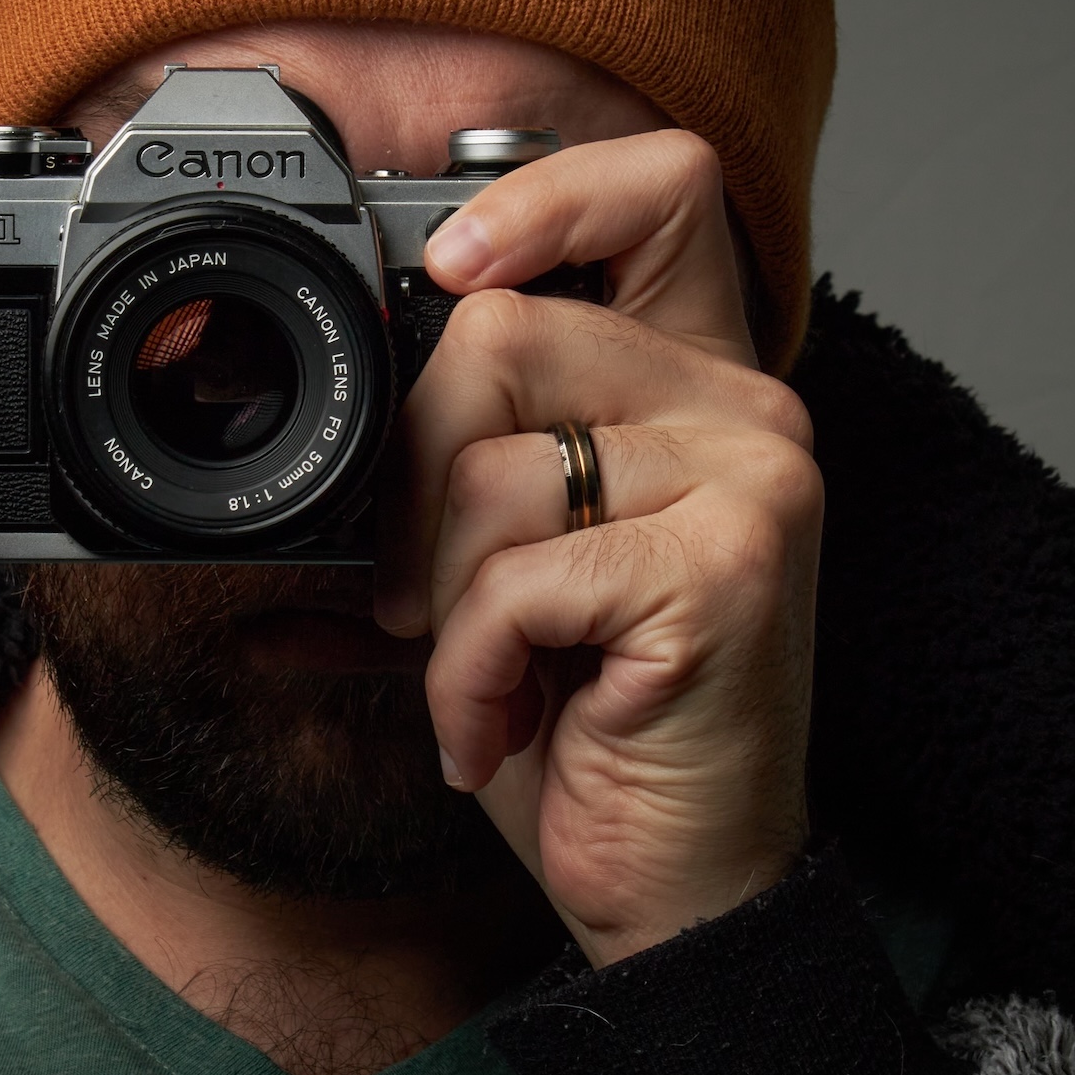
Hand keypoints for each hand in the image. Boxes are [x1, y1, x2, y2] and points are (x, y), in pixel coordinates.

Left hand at [380, 132, 819, 967]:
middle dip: (416, 478)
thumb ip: (455, 466)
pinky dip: (467, 673)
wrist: (682, 885)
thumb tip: (321, 412)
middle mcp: (745, 409)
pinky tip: (507, 724)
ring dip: (443, 605)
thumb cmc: (591, 722)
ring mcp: (752, 479)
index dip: (547, 196)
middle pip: (504, 332)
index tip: (453, 268)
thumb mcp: (509, 566)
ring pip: (490, 469)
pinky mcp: (729, 565)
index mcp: (696, 384)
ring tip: (492, 675)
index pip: (663, 189)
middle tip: (424, 594)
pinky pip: (516, 576)